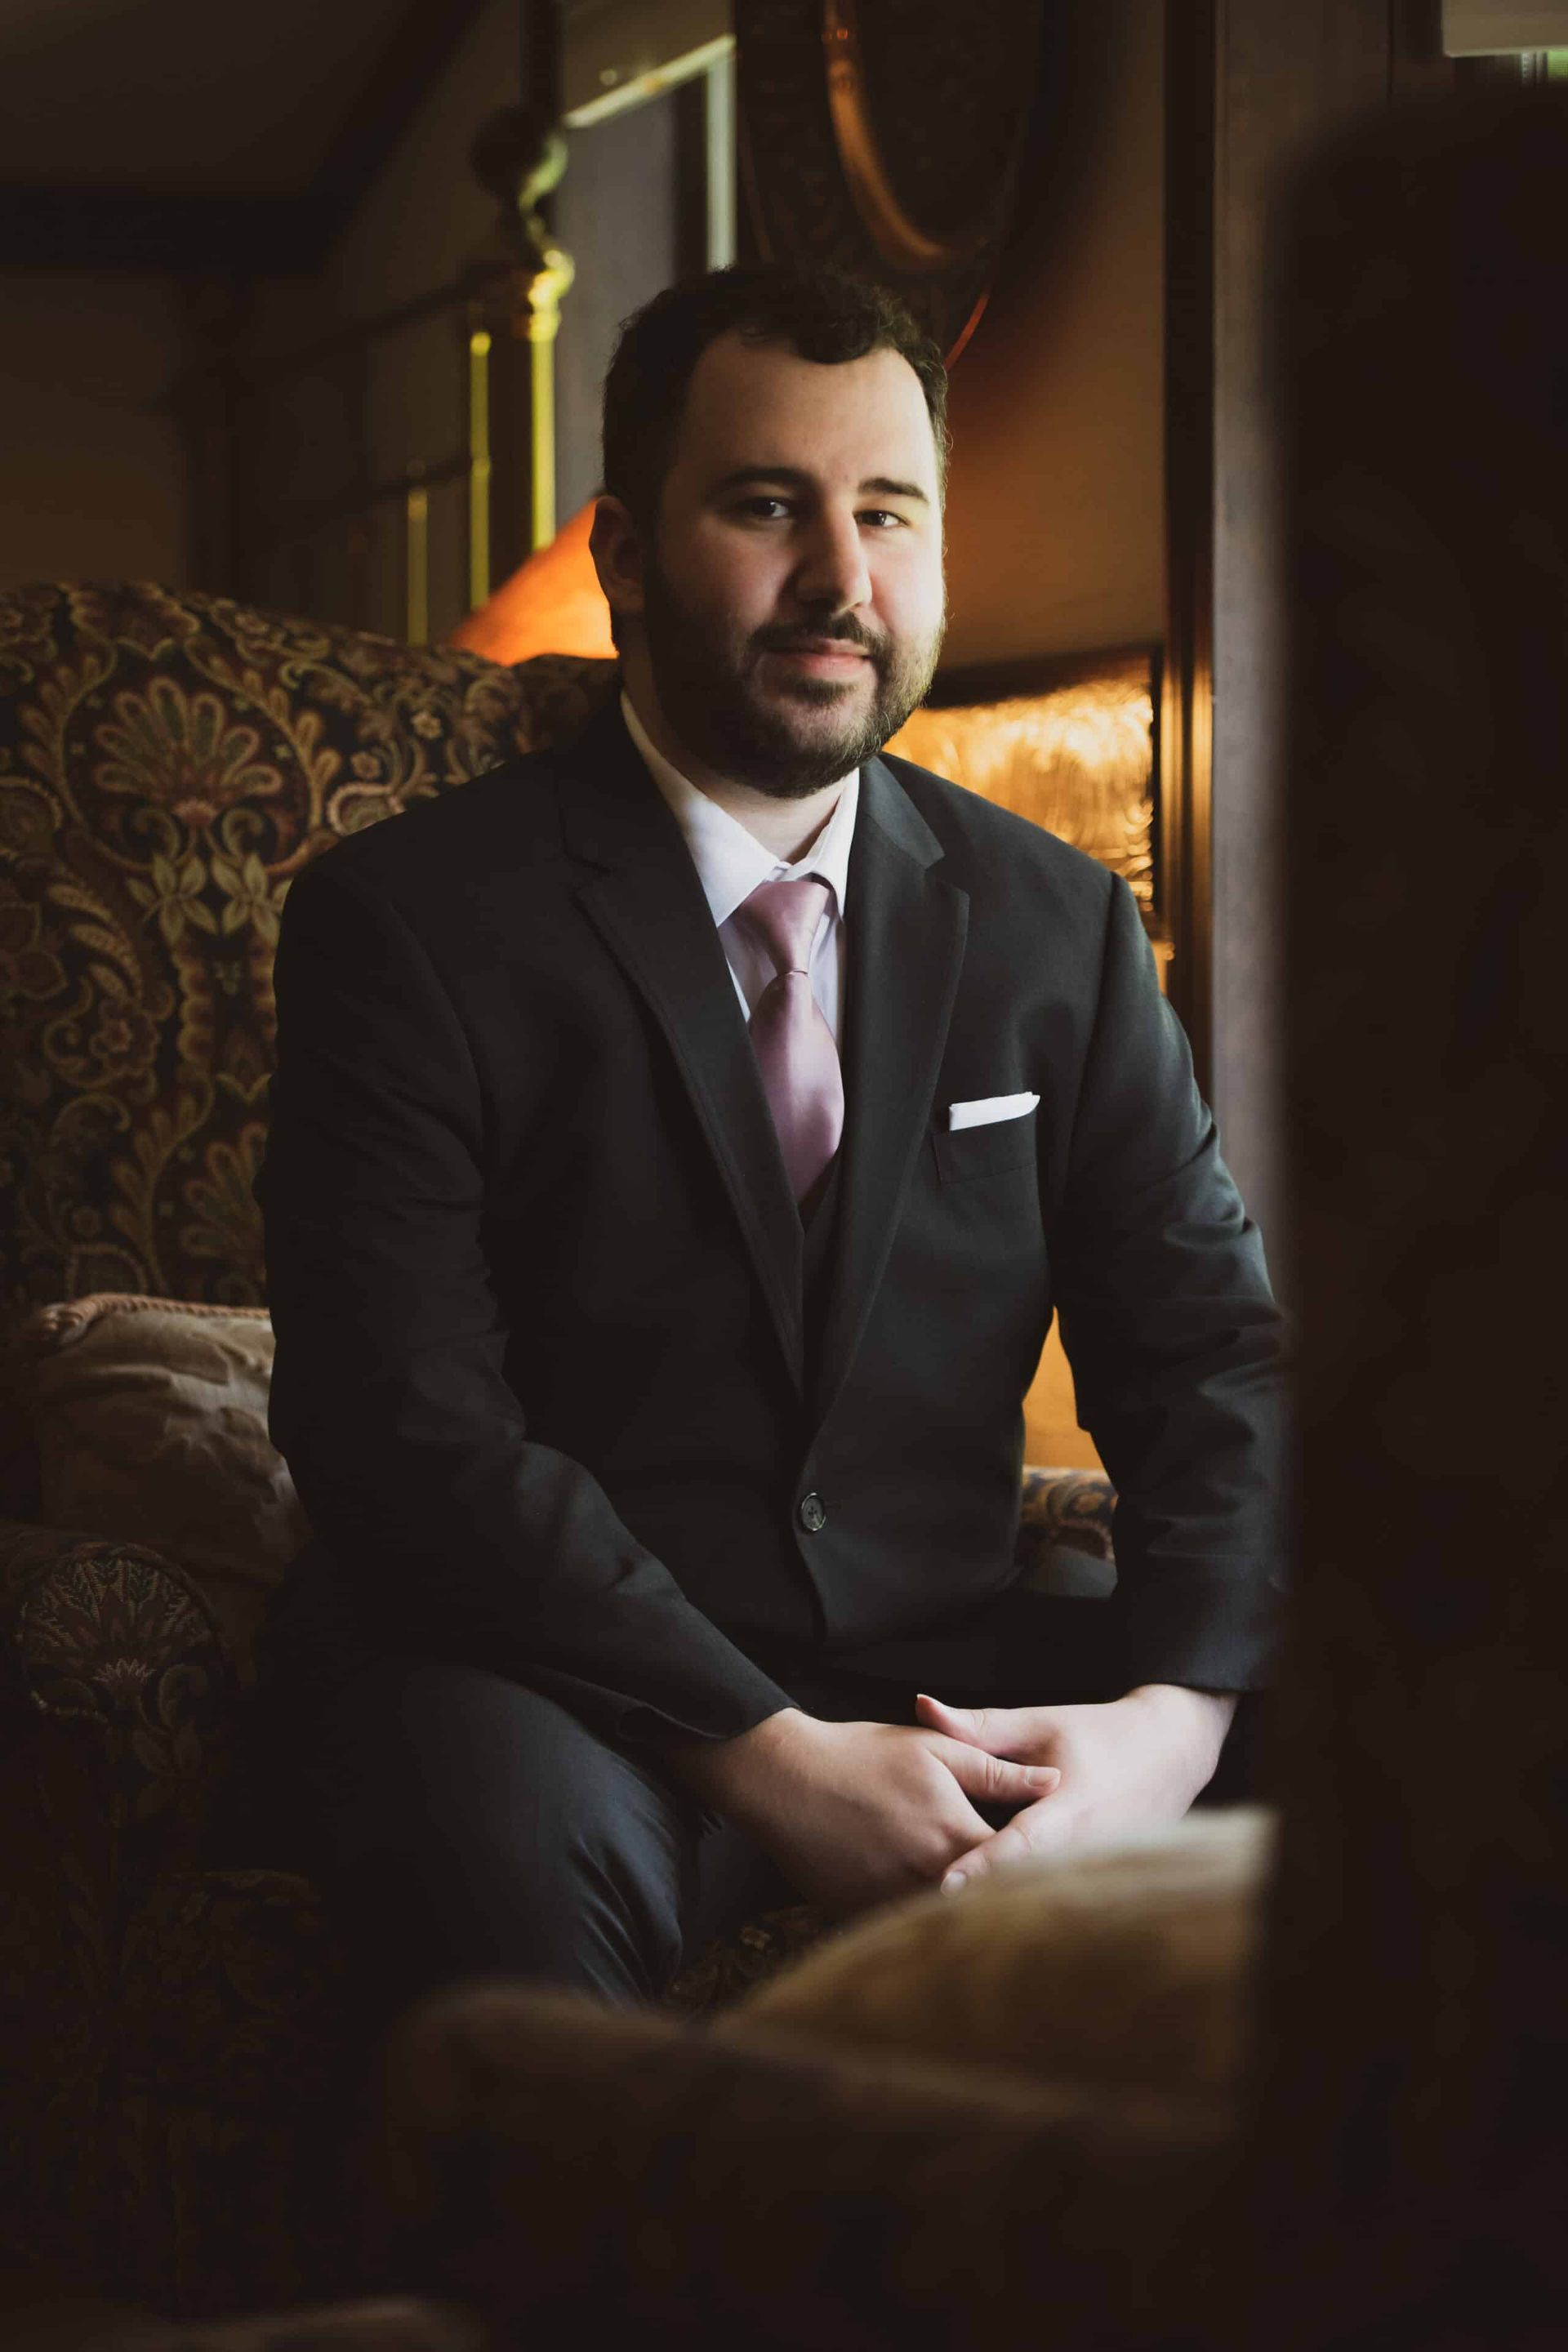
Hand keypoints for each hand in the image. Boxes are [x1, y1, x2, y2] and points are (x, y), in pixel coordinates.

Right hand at [669, 1707, 1059, 1916]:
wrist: (782, 1779)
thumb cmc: (861, 1755)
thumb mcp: (935, 1751)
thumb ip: (998, 1770)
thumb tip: (1054, 1779)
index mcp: (954, 1835)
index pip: (1017, 1866)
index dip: (1044, 1870)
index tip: (1073, 1873)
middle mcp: (926, 1876)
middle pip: (985, 1904)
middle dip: (1011, 1905)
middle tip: (1043, 1911)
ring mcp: (890, 1900)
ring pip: (942, 1923)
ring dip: (966, 1922)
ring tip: (994, 1925)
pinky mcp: (859, 1912)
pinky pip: (900, 1928)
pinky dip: (919, 1926)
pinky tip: (932, 1922)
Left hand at [914, 1683, 1236, 1891]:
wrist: (1173, 1753)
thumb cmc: (1099, 1734)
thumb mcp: (1040, 1723)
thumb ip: (980, 1725)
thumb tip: (921, 1707)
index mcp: (1071, 1805)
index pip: (1023, 1843)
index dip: (986, 1865)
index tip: (946, 1884)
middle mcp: (1090, 1845)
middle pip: (1031, 1882)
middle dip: (986, 1898)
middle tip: (931, 1911)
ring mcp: (1105, 1869)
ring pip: (1049, 1896)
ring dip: (1008, 1906)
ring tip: (952, 1926)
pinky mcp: (1110, 1881)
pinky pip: (1065, 1897)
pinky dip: (1033, 1904)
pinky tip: (994, 1918)